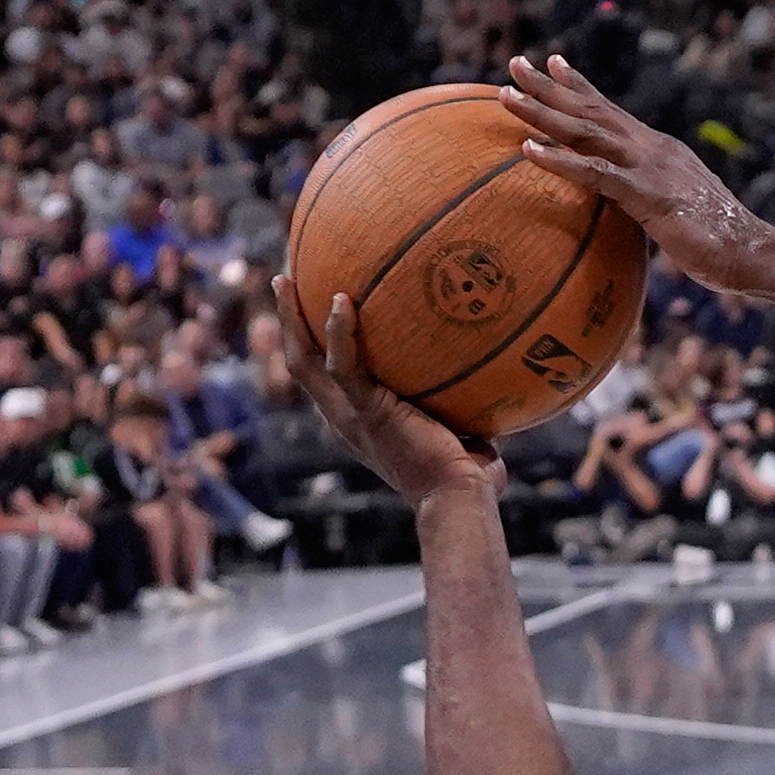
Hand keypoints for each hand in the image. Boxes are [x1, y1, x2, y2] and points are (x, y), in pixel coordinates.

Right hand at [275, 275, 498, 504]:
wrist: (458, 496)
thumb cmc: (466, 471)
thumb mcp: (457, 427)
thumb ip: (460, 401)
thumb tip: (490, 370)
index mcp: (357, 420)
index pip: (324, 376)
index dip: (314, 344)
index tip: (316, 310)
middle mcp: (342, 417)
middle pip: (299, 362)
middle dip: (287, 322)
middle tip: (284, 281)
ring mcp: (349, 415)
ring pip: (303, 360)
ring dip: (291, 319)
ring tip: (286, 278)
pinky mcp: (365, 412)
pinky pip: (342, 365)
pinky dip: (338, 332)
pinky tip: (342, 299)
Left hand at [505, 54, 774, 295]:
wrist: (755, 252)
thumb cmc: (722, 243)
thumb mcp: (682, 211)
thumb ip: (654, 200)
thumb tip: (637, 211)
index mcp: (661, 151)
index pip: (613, 112)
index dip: (581, 87)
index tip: (552, 63)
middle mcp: (653, 149)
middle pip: (592, 111)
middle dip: (550, 86)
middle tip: (514, 64)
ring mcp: (650, 169)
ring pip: (586, 133)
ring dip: (543, 113)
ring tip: (506, 96)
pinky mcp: (648, 195)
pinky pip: (595, 174)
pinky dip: (560, 160)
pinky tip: (528, 148)